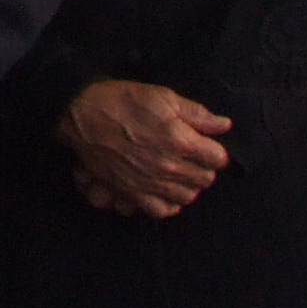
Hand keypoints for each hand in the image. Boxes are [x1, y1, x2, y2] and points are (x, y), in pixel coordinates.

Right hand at [57, 80, 231, 218]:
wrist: (81, 115)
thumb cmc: (122, 101)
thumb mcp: (162, 97)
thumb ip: (197, 114)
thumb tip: (225, 125)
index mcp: (181, 141)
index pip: (219, 159)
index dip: (214, 149)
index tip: (205, 143)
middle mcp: (169, 167)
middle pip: (205, 180)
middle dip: (203, 167)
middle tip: (191, 155)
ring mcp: (151, 183)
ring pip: (187, 197)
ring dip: (188, 185)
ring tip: (178, 172)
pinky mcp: (133, 193)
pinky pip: (162, 210)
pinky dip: (168, 203)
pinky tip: (165, 190)